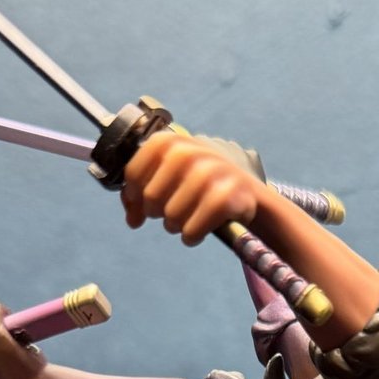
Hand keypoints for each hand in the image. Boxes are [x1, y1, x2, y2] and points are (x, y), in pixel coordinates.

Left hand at [121, 130, 264, 244]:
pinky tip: (198, 231)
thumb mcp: (171, 177)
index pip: (134, 173)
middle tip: (172, 211)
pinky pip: (191, 231)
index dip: (133, 195)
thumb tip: (132, 219)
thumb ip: (142, 191)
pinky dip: (191, 237)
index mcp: (171, 141)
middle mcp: (190, 152)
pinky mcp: (226, 198)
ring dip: (175, 226)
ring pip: (171, 217)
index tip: (141, 204)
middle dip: (157, 212)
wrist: (246, 192)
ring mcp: (211, 173)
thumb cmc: (199, 185)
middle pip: (151, 198)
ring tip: (187, 219)